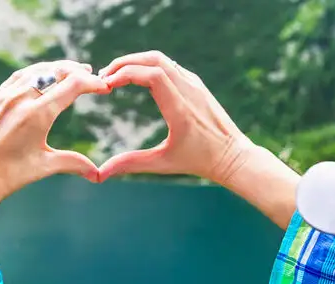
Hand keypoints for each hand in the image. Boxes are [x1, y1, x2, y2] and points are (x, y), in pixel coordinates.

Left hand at [0, 60, 110, 223]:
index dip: (92, 83)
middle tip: (91, 74)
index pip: (73, 85)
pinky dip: (36, 72)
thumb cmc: (7, 176)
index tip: (104, 87)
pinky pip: (18, 76)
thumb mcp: (44, 166)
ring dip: (56, 68)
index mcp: (38, 114)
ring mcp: (4, 96)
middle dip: (77, 71)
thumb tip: (98, 175)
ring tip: (70, 71)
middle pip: (56, 72)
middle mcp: (21, 98)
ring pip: (37, 71)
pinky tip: (42, 76)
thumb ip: (73, 163)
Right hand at [96, 51, 255, 183]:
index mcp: (180, 109)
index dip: (125, 73)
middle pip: (154, 59)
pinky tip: (136, 78)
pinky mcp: (197, 84)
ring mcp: (195, 84)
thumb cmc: (199, 161)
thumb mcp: (163, 163)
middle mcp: (189, 91)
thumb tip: (101, 173)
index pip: (151, 75)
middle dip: (125, 63)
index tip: (106, 84)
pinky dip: (149, 65)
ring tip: (115, 75)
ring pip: (161, 59)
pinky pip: (170, 66)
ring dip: (136, 62)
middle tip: (104, 76)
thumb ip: (131, 164)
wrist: (232, 156)